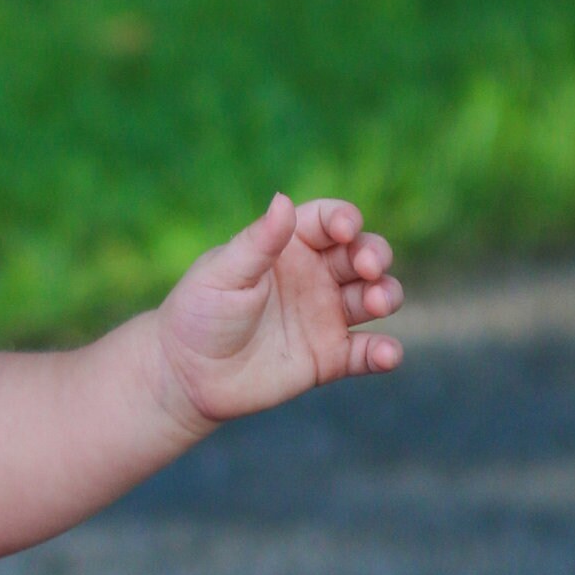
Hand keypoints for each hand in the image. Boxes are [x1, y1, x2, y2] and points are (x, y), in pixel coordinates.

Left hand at [153, 193, 402, 428]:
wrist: (186, 375)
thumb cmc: (199, 314)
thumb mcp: (223, 274)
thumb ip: (258, 242)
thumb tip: (283, 200)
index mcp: (290, 246)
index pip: (330, 220)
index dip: (344, 219)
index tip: (345, 230)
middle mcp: (316, 276)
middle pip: (363, 254)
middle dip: (375, 255)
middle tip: (368, 268)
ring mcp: (326, 315)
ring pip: (374, 297)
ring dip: (385, 295)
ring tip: (374, 303)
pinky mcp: (329, 357)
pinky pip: (366, 352)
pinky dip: (384, 352)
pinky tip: (388, 354)